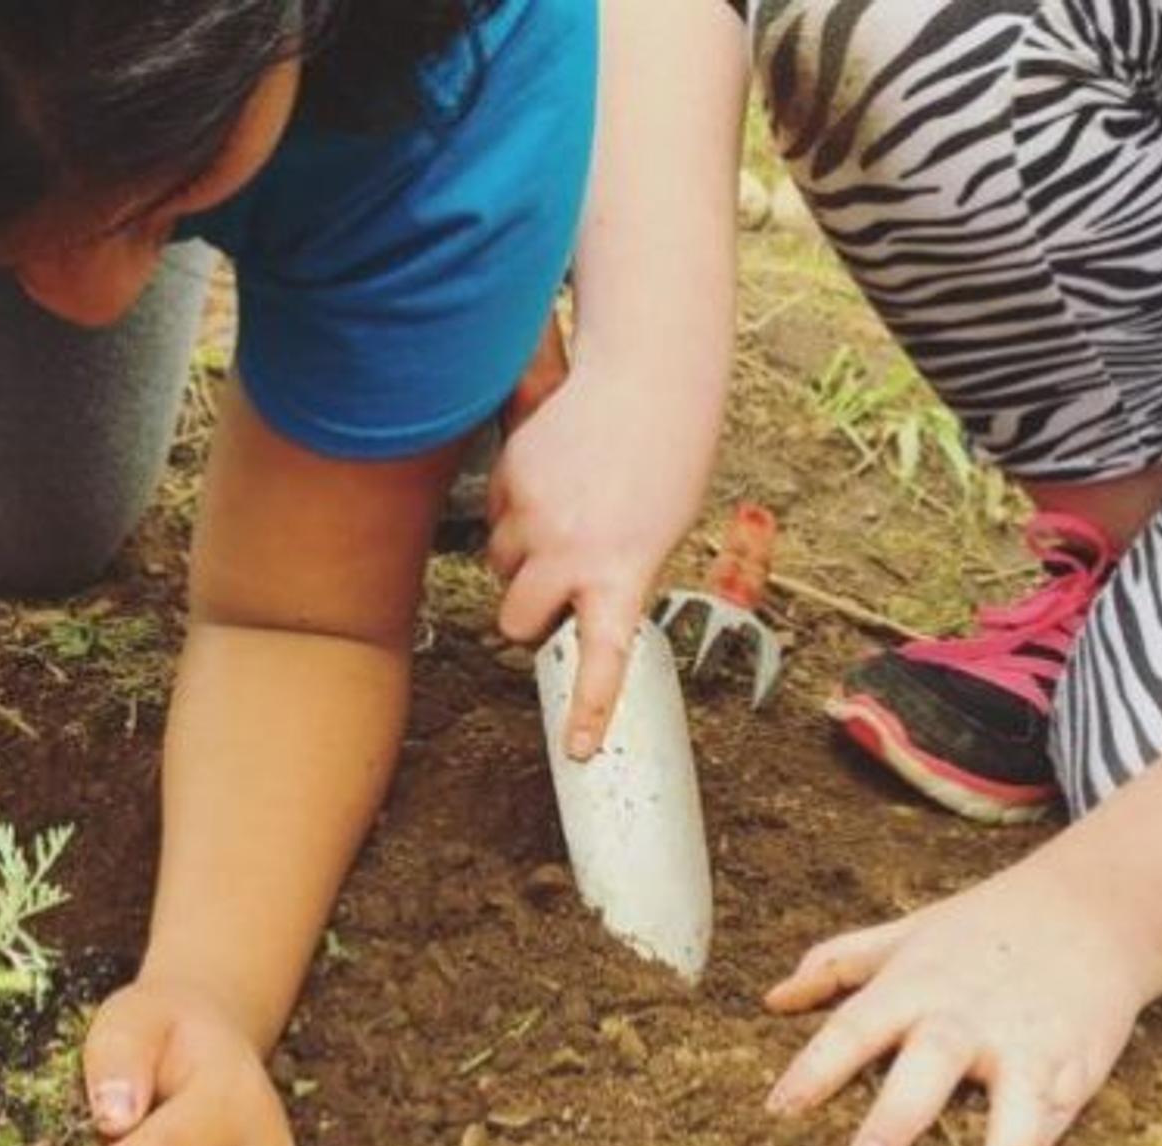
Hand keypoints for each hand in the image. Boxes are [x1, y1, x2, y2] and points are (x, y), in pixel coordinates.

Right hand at [486, 320, 714, 759]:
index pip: (603, 658)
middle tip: (554, 598)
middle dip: (527, 619)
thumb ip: (611, 578)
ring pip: (502, 566)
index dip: (590, 709)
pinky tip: (553, 479)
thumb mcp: (655, 534)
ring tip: (566, 515)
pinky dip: (515, 510)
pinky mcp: (509, 480)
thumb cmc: (665, 458)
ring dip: (521, 557)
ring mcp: (533, 518)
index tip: (581, 750)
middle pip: (518, 622)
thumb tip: (564, 607)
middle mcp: (571, 553)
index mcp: (623, 573)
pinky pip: (497, 517)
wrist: (649, 379)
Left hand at [763, 868, 1153, 1145]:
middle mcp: (967, 1015)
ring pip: (1014, 1100)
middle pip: (928, 1066)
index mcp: (915, 984)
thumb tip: (773, 999)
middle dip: (897, 1117)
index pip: (853, 1028)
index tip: (779, 1108)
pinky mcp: (1075, 1065)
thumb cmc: (982, 927)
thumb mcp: (904, 934)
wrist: (1091, 909)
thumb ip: (835, 964)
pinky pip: (1054, 1113)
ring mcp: (1025, 1042)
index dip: (815, 1068)